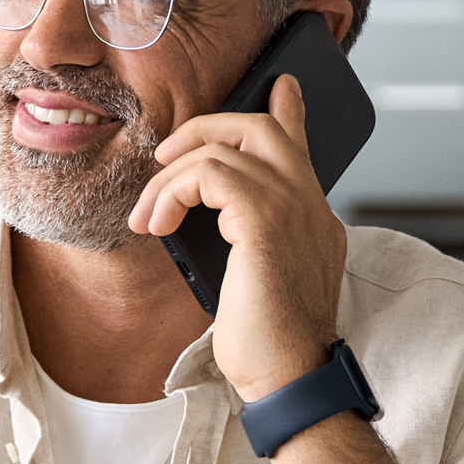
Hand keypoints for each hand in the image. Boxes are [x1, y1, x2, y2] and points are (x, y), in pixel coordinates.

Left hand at [127, 73, 347, 402]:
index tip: (280, 85)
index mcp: (314, 218)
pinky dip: (173, 191)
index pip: (301, 145)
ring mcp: (293, 207)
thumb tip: (215, 218)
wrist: (290, 378)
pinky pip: (210, 173)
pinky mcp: (264, 220)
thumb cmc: (270, 344)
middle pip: (263, 126)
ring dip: (171, 176)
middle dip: (205, 129)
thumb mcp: (261, 279)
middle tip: (165, 157)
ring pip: (226, 146)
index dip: (288, 108)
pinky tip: (158, 223)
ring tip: (149, 214)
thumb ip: (251, 238)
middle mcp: (311, 204)